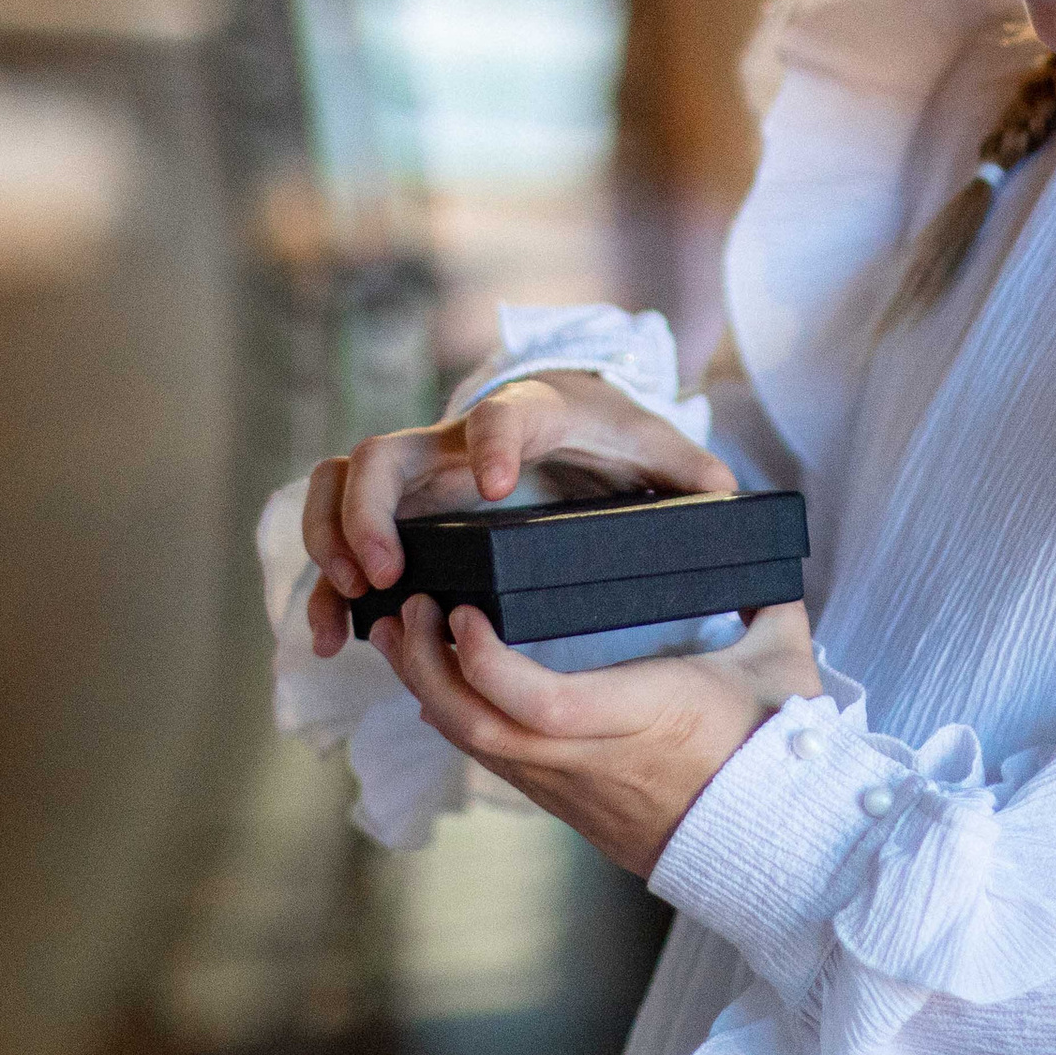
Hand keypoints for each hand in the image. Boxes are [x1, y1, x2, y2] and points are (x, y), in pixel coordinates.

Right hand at [301, 371, 736, 657]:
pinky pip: (342, 537)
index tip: (494, 484)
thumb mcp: (663, 453)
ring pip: (343, 483)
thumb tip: (728, 500)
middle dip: (373, 508)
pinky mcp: (402, 514)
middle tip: (390, 571)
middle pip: (388, 451)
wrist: (576, 424)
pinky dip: (327, 586)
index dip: (495, 440)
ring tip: (355, 599)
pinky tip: (334, 640)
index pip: (506, 414)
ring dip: (332, 541)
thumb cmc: (620, 442)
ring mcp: (423, 474)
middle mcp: (461, 439)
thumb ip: (694, 476)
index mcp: (535, 418)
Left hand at [371, 596, 822, 875]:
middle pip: (480, 728)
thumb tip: (752, 532)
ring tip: (406, 634)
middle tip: (411, 608)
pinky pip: (495, 763)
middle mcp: (595, 761)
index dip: (487, 663)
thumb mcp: (783, 659)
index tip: (462, 611)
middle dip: (428, 666)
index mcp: (645, 717)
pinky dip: (457, 718)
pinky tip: (441, 682)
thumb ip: (765, 592)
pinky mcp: (569, 806)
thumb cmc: (783, 748)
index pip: (541, 705)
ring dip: (430, 689)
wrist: (783, 847)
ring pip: (476, 748)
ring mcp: (574, 790)